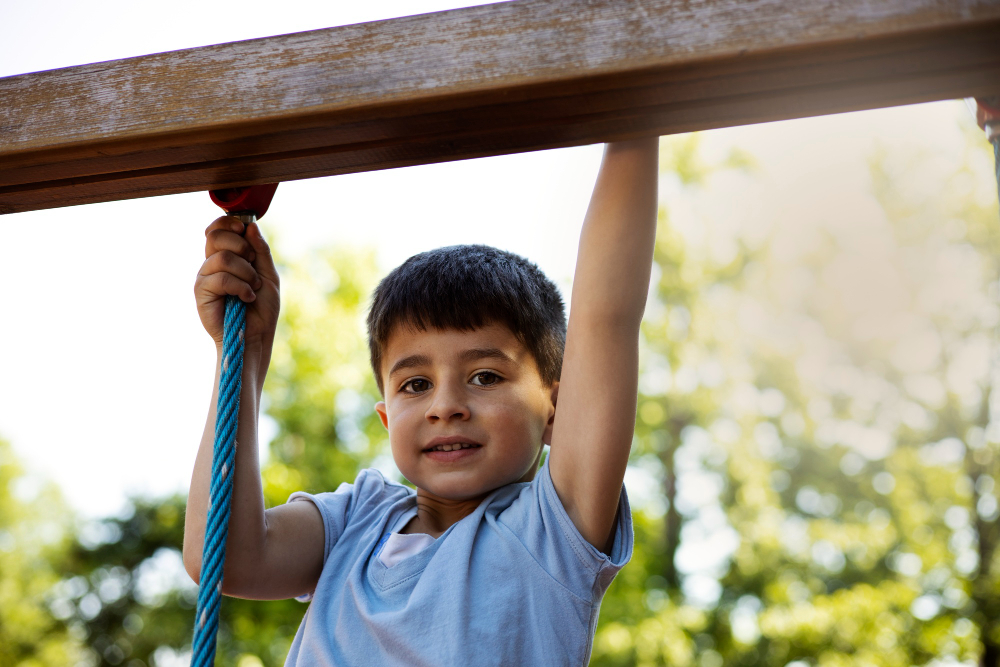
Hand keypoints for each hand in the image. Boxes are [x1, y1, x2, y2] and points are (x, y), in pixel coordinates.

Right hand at [194, 217, 279, 348]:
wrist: (255, 336)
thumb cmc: (262, 308)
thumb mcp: (268, 274)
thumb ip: (260, 251)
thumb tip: (250, 226)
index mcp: (226, 256)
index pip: (217, 228)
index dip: (228, 223)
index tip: (243, 230)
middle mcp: (212, 264)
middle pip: (215, 236)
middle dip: (241, 246)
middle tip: (253, 264)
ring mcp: (205, 277)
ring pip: (223, 257)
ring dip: (247, 272)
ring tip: (253, 288)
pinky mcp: (201, 292)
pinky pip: (222, 278)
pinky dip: (241, 287)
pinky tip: (247, 298)